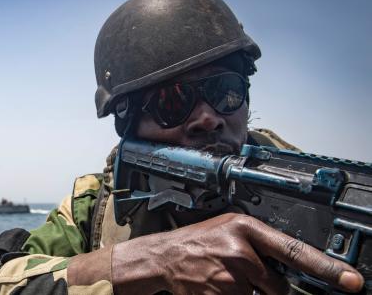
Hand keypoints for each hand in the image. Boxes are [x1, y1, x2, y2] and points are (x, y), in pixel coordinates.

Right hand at [112, 213, 363, 293]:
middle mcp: (241, 252)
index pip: (295, 250)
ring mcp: (231, 277)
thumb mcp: (229, 228)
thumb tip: (290, 262)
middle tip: (243, 275)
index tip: (351, 280)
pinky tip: (219, 286)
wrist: (164, 256)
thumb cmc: (197, 242)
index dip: (327, 267)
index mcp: (246, 228)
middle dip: (268, 286)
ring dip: (250, 294)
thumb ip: (259, 241)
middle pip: (279, 285)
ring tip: (225, 279)